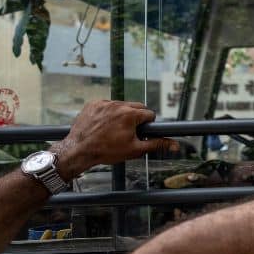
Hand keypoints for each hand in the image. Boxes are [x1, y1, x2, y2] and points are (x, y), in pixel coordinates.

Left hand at [51, 100, 178, 179]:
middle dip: (136, 118)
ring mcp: (104, 103)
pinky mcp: (93, 104)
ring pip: (122, 105)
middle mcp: (117, 105)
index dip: (148, 125)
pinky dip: (108, 112)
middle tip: (129, 132)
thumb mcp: (135, 149)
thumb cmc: (106, 151)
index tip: (141, 132)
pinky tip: (104, 125)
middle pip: (136, 106)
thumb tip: (174, 145)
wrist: (79, 150)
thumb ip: (157, 144)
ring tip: (114, 129)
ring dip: (122, 114)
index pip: (149, 114)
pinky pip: (107, 105)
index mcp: (130, 114)